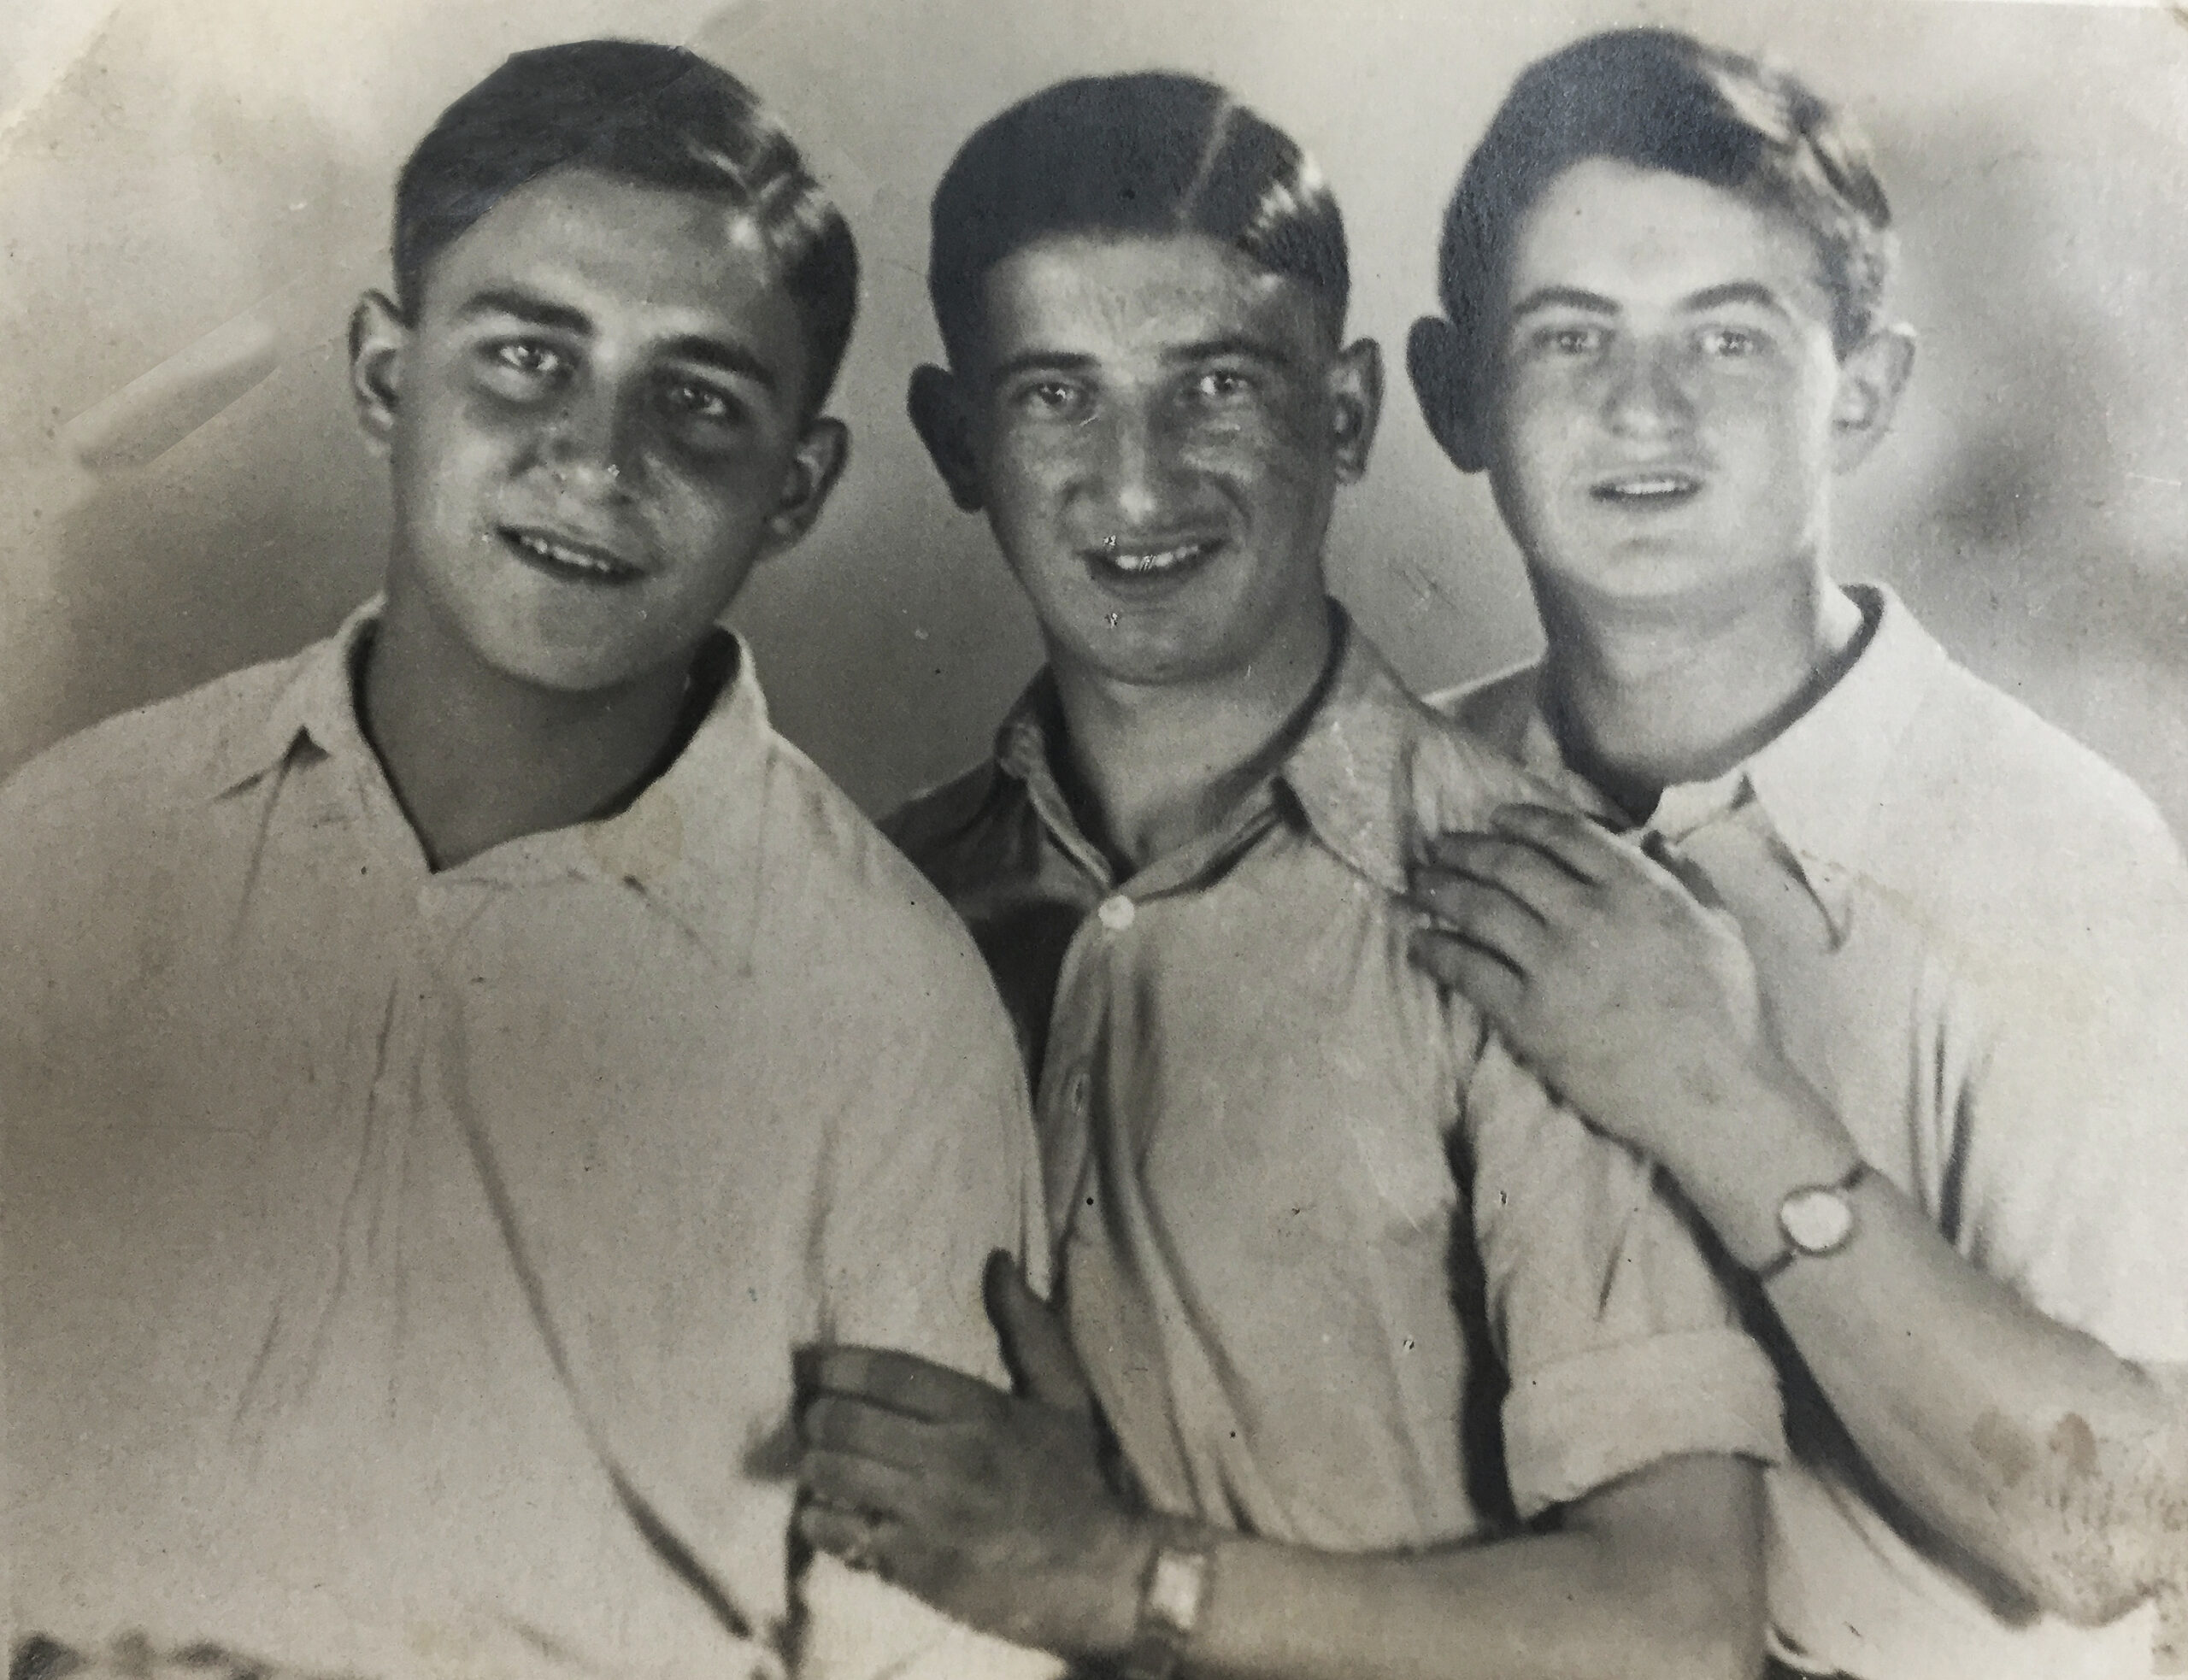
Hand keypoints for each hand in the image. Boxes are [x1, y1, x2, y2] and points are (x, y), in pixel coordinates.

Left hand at [794, 1253, 1155, 1660]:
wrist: (1098, 1574)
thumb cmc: (1075, 1478)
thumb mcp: (1063, 1396)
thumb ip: (1029, 1329)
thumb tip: (999, 1262)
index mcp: (983, 1412)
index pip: (891, 1375)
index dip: (841, 1364)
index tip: (816, 1363)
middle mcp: (952, 1460)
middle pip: (850, 1422)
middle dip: (818, 1413)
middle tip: (814, 1413)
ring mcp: (930, 1516)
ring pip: (836, 1475)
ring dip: (814, 1463)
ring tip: (817, 1458)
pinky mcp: (916, 1567)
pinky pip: (842, 1534)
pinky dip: (820, 1519)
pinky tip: (825, 1510)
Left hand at [1409, 804, 1844, 1200]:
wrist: (1713, 1093)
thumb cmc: (1728, 1014)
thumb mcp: (1720, 927)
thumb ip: (1683, 876)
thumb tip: (1648, 838)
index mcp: (1638, 888)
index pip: (1566, 835)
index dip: (1523, 821)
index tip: (1497, 818)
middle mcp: (1588, 915)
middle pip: (1511, 865)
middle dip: (1468, 849)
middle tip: (1439, 846)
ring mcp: (1553, 965)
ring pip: (1481, 910)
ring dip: (1442, 891)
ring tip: (1419, 883)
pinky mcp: (1529, 1016)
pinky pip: (1469, 971)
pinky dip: (1438, 951)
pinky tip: (1418, 941)